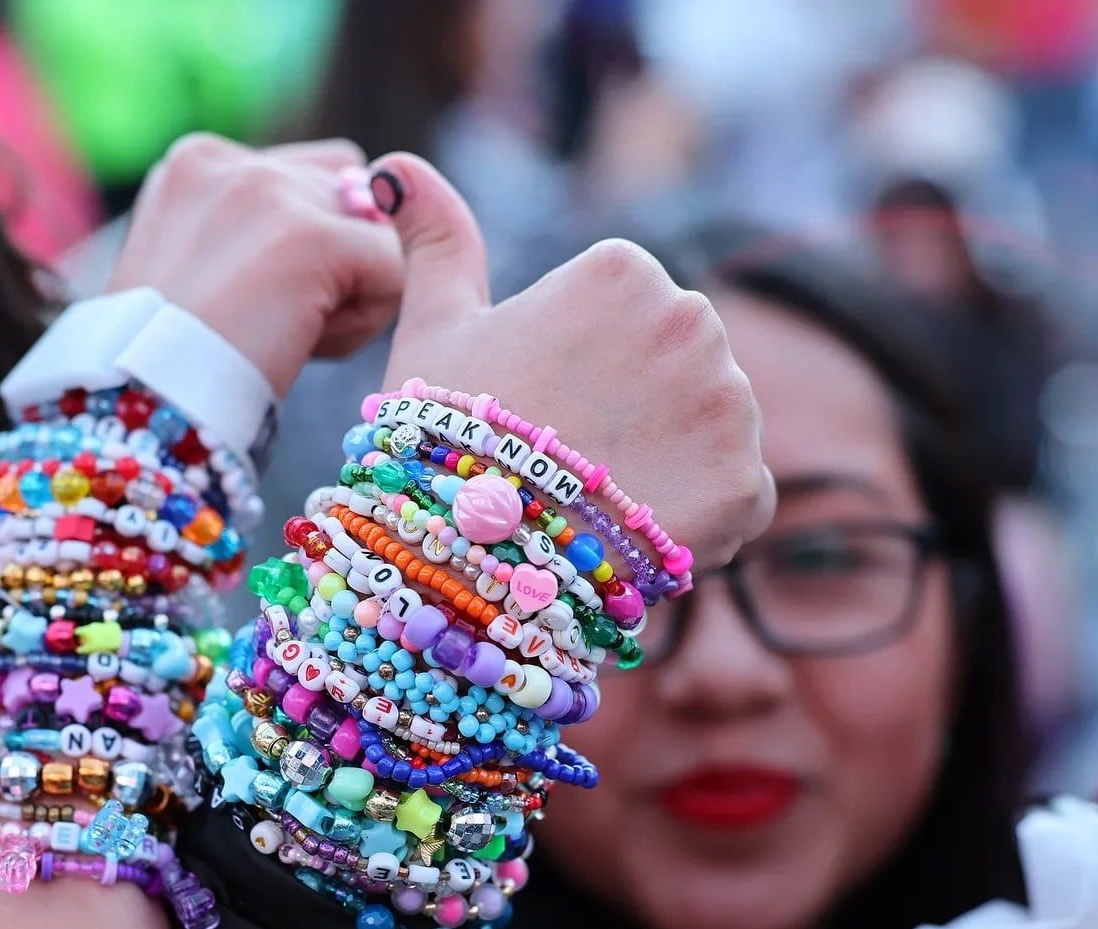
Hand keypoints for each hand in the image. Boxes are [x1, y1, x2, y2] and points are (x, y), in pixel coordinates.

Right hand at [107, 134, 403, 399]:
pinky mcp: (314, 237)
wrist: (146, 404)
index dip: (303, 248)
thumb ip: (255, 232)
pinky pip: (392, 274)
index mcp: (197, 162)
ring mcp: (272, 192)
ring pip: (378, 234)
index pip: (309, 177)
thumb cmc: (171, 361)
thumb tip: (364, 204)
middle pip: (351, 195)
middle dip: (335, 262)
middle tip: (274, 323)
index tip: (248, 300)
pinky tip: (309, 348)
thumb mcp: (196, 268)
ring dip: (353, 292)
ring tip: (290, 334)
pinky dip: (363, 323)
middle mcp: (234, 162)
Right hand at [370, 153, 774, 571]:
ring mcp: (728, 402)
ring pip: (708, 428)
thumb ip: (436, 238)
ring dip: (667, 461)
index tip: (533, 402)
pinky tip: (631, 531)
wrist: (469, 548)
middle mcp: (691, 319)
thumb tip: (393, 169)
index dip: (576, 363)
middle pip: (674, 366)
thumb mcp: (433, 323)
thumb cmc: (443, 431)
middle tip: (560, 457)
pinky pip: (738, 493)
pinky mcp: (747, 481)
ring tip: (592, 501)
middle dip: (633, 405)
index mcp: (622, 270)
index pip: (623, 314)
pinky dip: (699, 515)